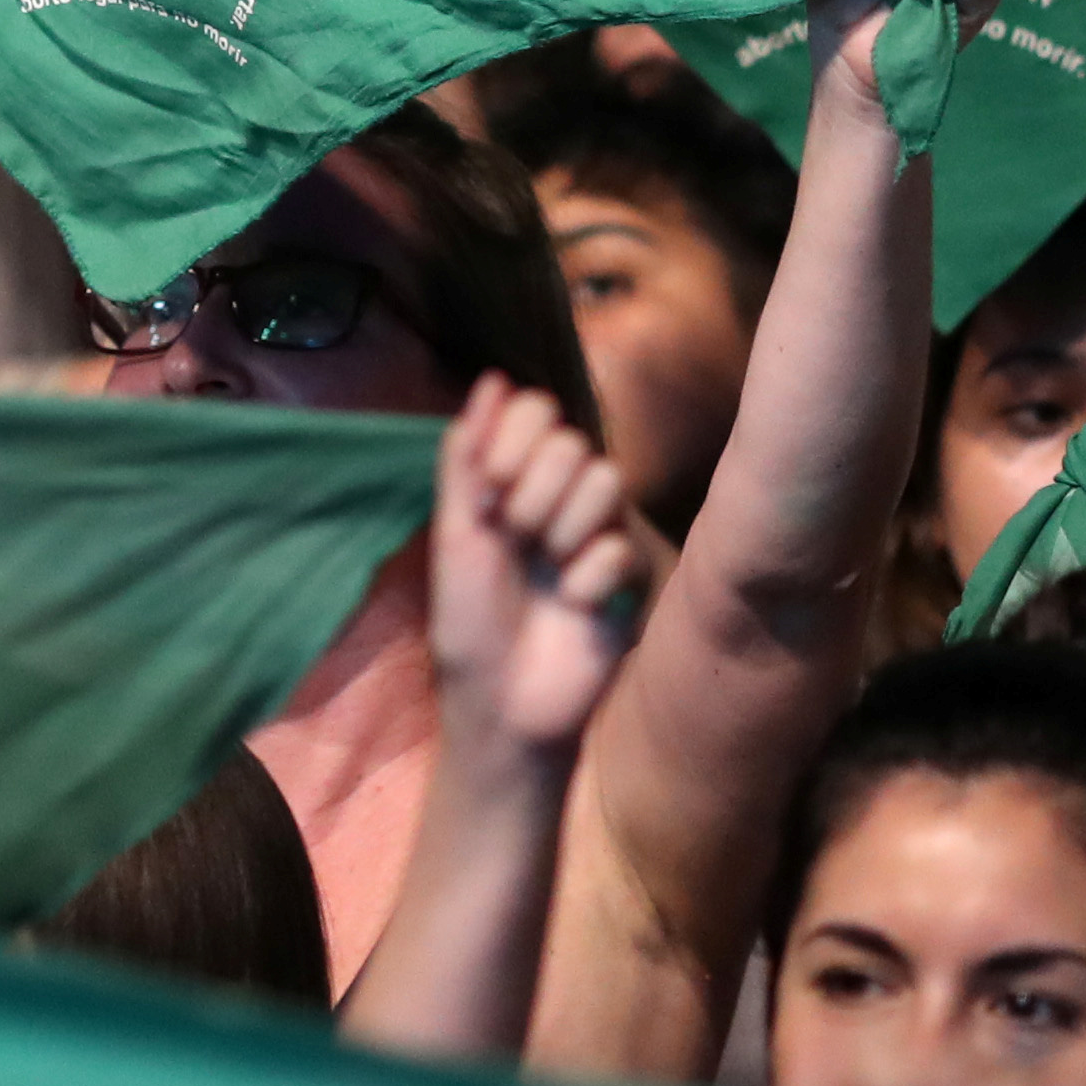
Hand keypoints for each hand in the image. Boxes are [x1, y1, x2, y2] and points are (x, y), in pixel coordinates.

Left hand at [422, 374, 645, 756]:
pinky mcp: (631, 577)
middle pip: (573, 444)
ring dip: (564, 532)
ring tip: (547, 576)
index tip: (489, 491)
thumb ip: (467, 457)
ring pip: (607, 481)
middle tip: (517, 541)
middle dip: (534, 494)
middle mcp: (561, 500)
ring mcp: (598, 536)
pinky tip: (573, 609)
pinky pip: (622, 547)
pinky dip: (588, 581)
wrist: (502, 706)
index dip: (516, 439)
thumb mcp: (455, 536)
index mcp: (516, 481)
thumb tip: (490, 379)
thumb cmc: (468, 625)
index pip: (539, 411)